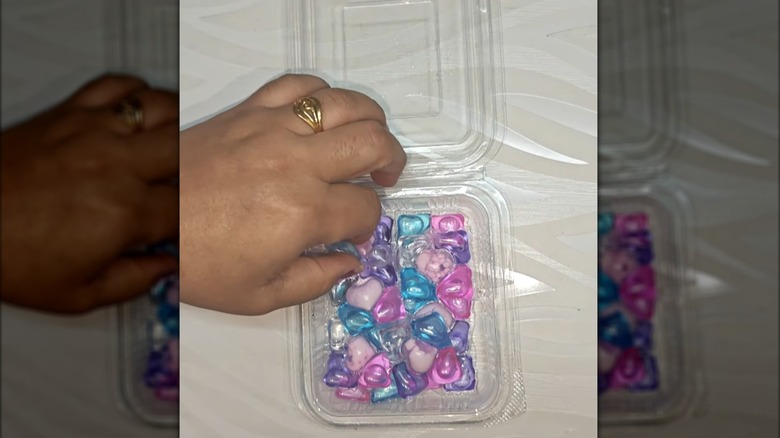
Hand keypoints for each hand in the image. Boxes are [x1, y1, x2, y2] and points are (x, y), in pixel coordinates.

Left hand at [1, 75, 178, 312]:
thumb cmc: (8, 255)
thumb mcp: (76, 295)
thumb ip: (134, 281)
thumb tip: (167, 268)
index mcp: (124, 213)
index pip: (188, 208)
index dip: (196, 219)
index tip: (189, 226)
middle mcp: (116, 165)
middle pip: (191, 148)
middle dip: (201, 166)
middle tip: (193, 182)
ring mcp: (94, 132)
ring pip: (165, 107)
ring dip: (180, 125)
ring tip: (177, 144)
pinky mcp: (70, 113)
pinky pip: (120, 85)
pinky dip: (139, 94)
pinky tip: (139, 114)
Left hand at [180, 74, 406, 314]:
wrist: (148, 222)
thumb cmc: (198, 263)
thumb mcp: (259, 295)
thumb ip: (315, 280)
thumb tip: (349, 261)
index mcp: (303, 213)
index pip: (365, 207)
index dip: (369, 223)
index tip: (355, 232)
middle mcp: (296, 164)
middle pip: (372, 143)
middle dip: (391, 161)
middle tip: (384, 176)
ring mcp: (272, 130)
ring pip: (346, 105)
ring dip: (370, 122)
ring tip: (366, 140)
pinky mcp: (249, 111)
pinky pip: (300, 85)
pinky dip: (322, 94)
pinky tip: (323, 114)